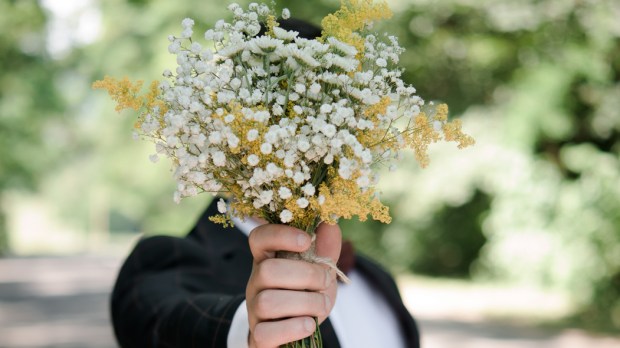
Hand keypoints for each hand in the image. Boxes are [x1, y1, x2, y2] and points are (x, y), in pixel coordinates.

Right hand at [246, 222, 340, 347]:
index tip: (306, 239)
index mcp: (268, 259)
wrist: (294, 333)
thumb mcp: (318, 271)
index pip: (259, 237)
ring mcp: (254, 310)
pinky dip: (294, 328)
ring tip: (321, 305)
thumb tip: (330, 222)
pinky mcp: (259, 336)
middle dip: (305, 275)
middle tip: (324, 281)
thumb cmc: (304, 295)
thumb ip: (325, 248)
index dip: (280, 234)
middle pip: (267, 271)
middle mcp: (256, 282)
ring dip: (305, 303)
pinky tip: (308, 325)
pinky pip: (266, 332)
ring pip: (268, 302)